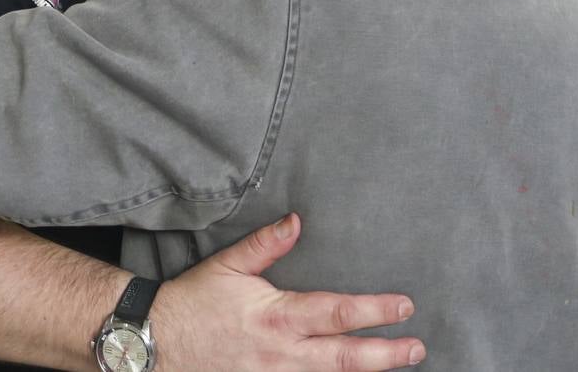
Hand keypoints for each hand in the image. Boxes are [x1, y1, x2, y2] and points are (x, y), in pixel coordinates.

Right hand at [152, 214, 424, 370]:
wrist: (159, 341)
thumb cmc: (195, 300)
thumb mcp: (228, 264)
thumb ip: (265, 244)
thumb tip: (297, 220)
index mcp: (278, 317)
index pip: (338, 313)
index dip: (376, 311)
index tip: (404, 305)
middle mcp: (284, 353)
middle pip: (346, 357)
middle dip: (387, 354)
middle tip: (418, 347)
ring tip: (398, 365)